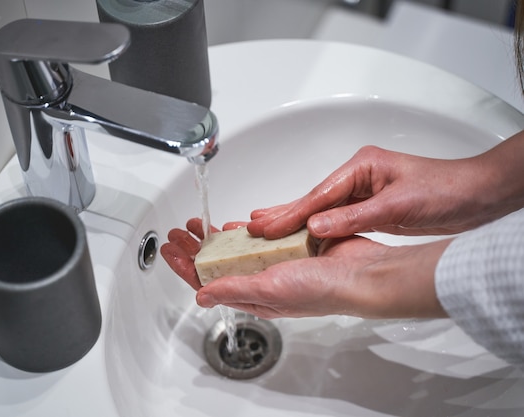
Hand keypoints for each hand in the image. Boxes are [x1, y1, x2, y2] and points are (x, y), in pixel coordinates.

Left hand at [160, 218, 449, 318]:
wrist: (361, 273)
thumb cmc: (322, 290)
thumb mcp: (269, 291)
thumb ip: (233, 289)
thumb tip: (199, 294)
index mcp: (254, 296)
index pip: (208, 282)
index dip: (185, 267)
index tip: (169, 250)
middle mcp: (262, 281)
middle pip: (217, 264)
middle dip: (194, 249)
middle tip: (177, 233)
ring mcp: (276, 262)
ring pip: (236, 250)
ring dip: (214, 238)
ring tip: (196, 225)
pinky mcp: (290, 246)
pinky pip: (260, 237)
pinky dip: (243, 231)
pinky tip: (231, 224)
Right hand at [247, 142, 523, 239]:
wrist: (478, 195)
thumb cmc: (446, 191)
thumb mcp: (396, 206)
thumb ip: (353, 217)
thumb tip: (316, 227)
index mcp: (361, 166)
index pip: (318, 195)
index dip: (290, 213)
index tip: (265, 227)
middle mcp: (359, 176)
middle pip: (313, 198)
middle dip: (283, 212)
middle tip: (251, 225)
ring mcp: (364, 190)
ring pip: (322, 208)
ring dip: (295, 220)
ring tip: (266, 227)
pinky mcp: (372, 205)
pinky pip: (337, 217)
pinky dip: (317, 227)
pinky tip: (303, 234)